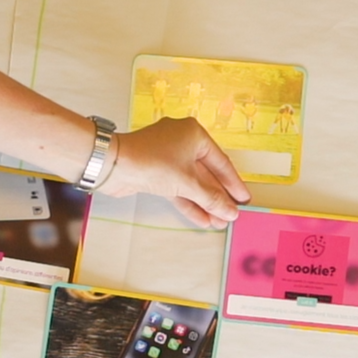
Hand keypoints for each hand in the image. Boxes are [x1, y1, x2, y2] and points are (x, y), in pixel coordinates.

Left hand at [101, 118, 250, 229]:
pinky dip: (188, 203)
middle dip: (218, 197)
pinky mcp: (156, 174)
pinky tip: (202, 219)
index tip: (244, 199)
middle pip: (206, 174)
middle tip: (231, 215)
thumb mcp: (187, 182)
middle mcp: (182, 143)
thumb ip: (211, 198)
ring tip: (219, 222)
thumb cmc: (153, 163)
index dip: (233, 183)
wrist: (114, 166)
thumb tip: (231, 212)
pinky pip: (178, 190)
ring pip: (191, 184)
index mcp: (194, 134)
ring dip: (204, 203)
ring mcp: (168, 159)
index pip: (221, 162)